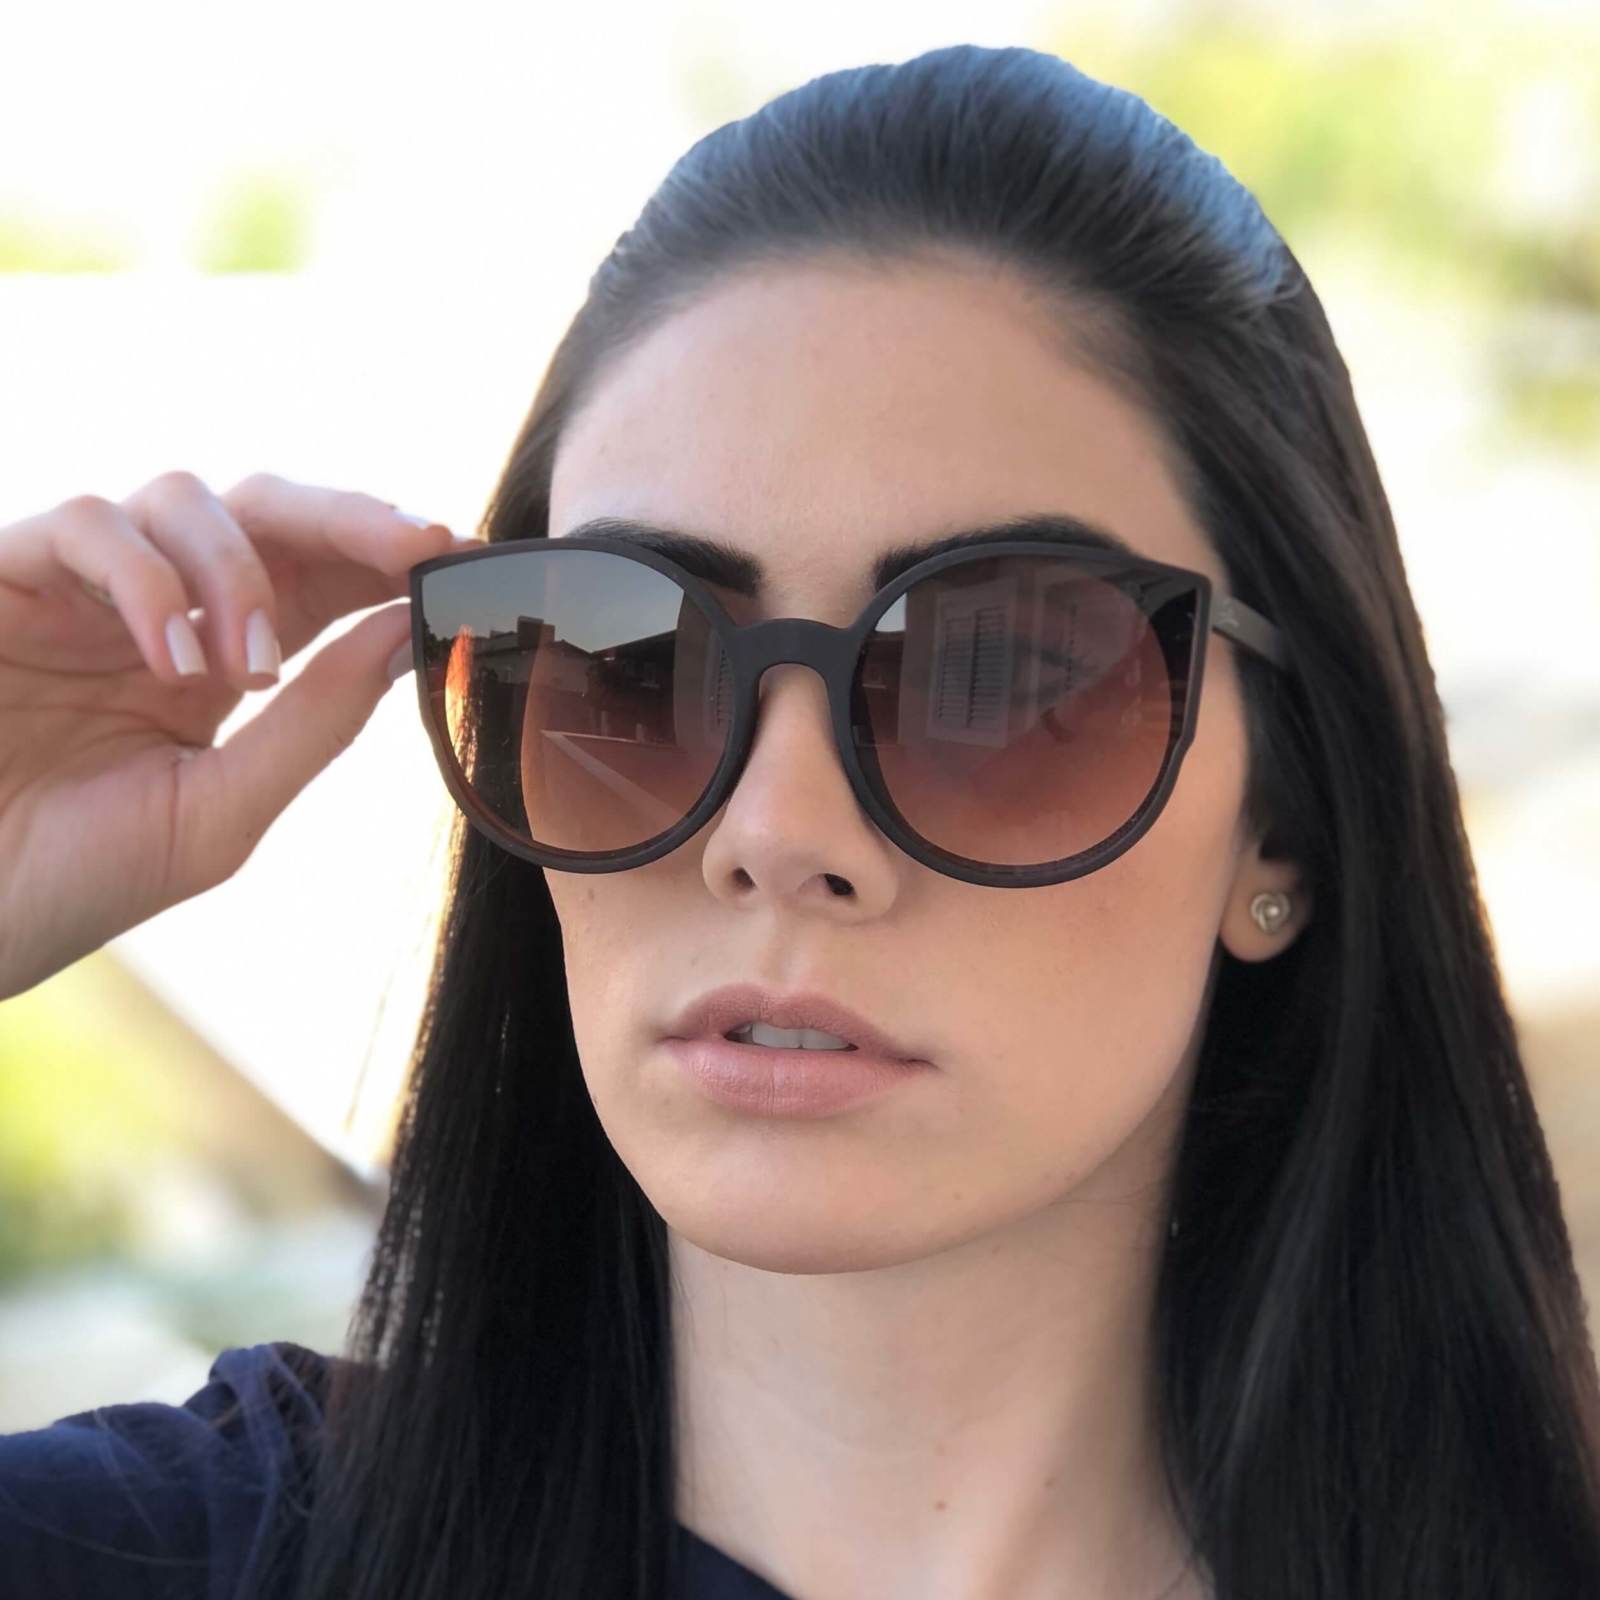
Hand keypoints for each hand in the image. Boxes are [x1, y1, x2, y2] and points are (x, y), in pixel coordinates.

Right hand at [0, 470, 473, 1000]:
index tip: (469, 563)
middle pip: (269, 511)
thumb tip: (406, 636)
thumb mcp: (221, 811)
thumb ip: (315, 722)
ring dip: (239, 571)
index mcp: (226, 661)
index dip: (392, 560)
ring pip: (184, 497)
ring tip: (247, 672)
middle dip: (352, 518)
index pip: (324, 579)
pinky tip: (171, 660)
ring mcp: (85, 589)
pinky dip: (147, 580)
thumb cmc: (76, 878)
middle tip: (421, 546)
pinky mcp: (6, 578)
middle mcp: (164, 610)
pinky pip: (90, 526)